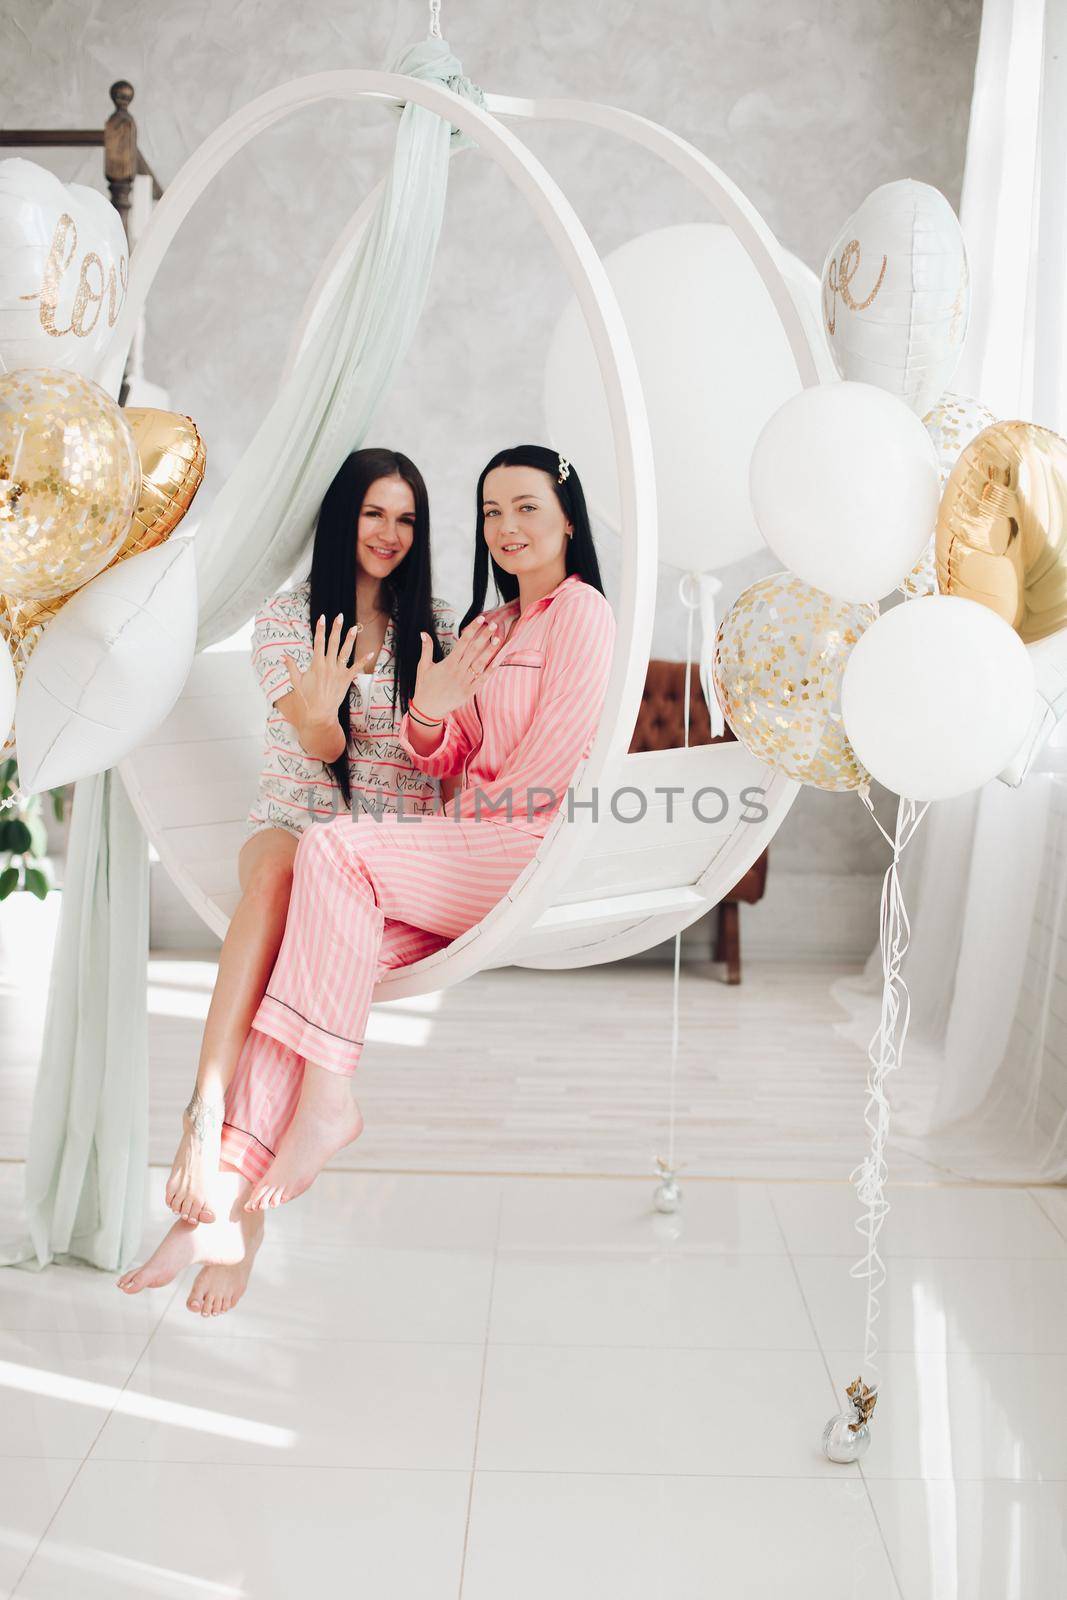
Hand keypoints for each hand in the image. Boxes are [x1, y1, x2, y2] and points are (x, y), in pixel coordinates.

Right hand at [283, 613, 360, 728]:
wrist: (319, 714)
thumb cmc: (306, 698)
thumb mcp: (296, 682)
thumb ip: (291, 666)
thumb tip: (283, 655)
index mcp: (316, 665)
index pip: (318, 642)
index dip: (320, 629)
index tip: (322, 618)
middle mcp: (328, 666)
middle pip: (333, 643)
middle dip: (336, 629)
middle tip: (339, 616)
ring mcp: (338, 672)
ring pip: (345, 652)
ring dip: (350, 639)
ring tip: (354, 627)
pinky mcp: (346, 680)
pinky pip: (356, 668)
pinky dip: (364, 660)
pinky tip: (371, 652)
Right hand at [411, 615, 501, 721]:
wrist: (428, 709)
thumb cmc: (424, 687)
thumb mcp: (423, 666)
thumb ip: (426, 649)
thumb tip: (423, 633)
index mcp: (448, 663)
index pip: (463, 642)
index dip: (472, 629)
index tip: (480, 619)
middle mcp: (458, 671)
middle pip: (474, 649)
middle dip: (484, 636)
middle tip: (493, 624)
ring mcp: (465, 681)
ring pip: (480, 663)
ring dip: (490, 650)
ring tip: (498, 638)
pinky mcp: (470, 691)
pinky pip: (482, 679)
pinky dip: (491, 670)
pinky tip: (498, 660)